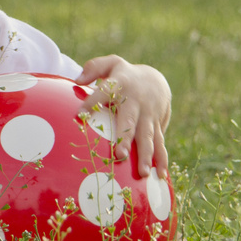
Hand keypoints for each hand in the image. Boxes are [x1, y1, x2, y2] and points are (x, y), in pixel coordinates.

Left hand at [76, 55, 170, 178]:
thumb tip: (77, 79)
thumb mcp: (111, 63)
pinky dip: (162, 160)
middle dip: (126, 137)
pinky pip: (160, 144)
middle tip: (120, 154)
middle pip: (129, 120)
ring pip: (147, 136)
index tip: (79, 116)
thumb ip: (93, 68)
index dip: (92, 103)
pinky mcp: (157, 125)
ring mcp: (148, 115)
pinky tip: (161, 176)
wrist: (156, 79)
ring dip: (146, 155)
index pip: (104, 93)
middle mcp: (136, 101)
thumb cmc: (124, 74)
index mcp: (121, 84)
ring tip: (143, 173)